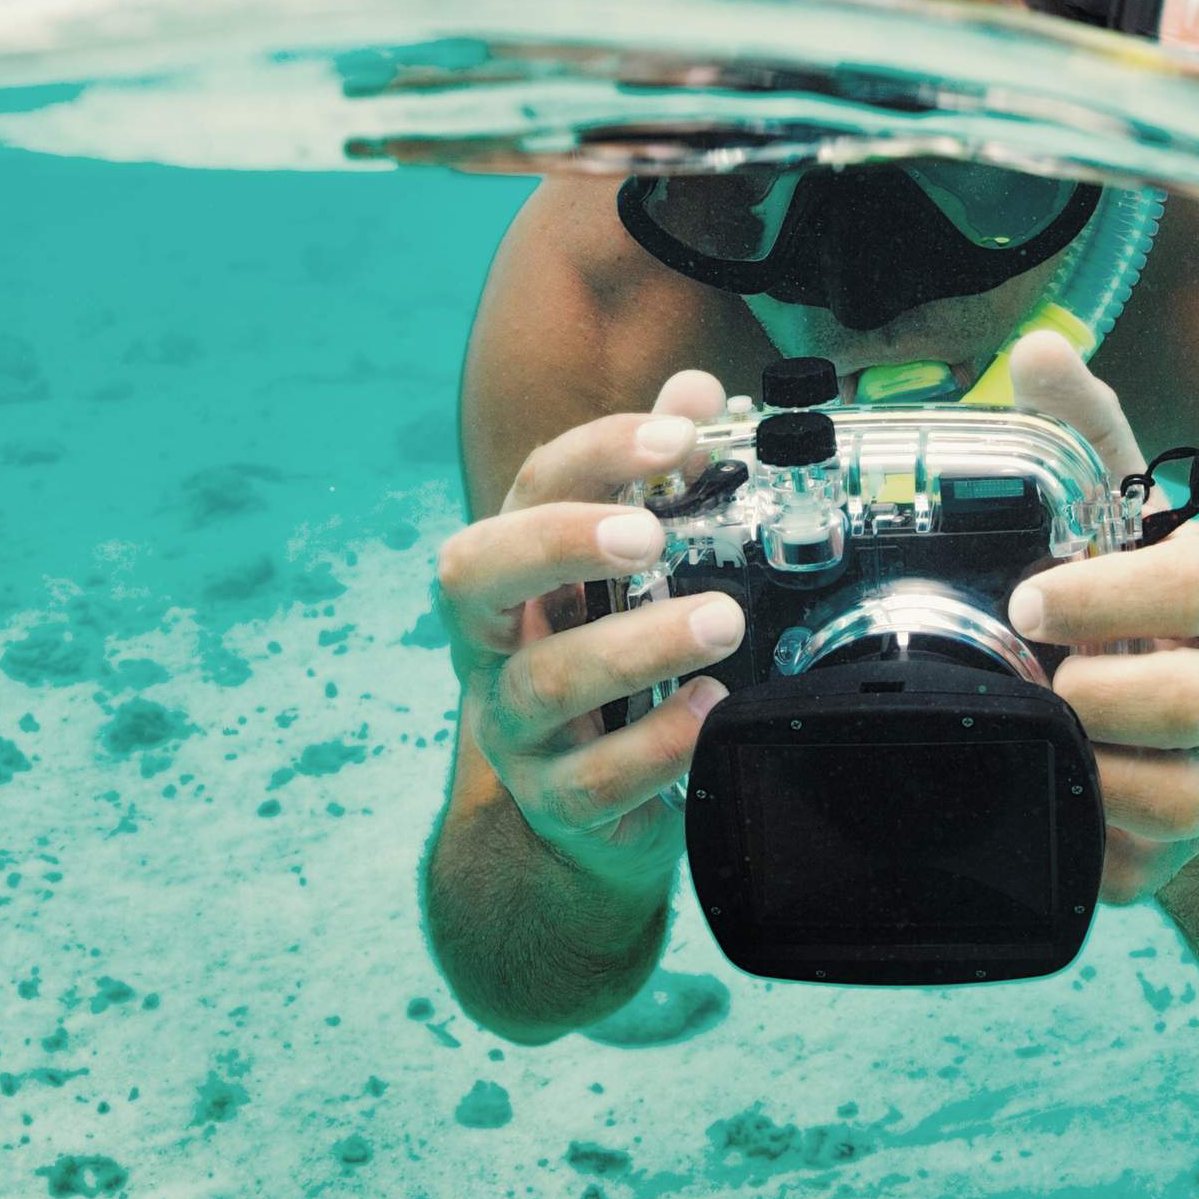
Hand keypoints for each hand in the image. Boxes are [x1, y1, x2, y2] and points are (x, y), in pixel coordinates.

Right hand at [430, 369, 746, 894]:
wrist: (596, 807)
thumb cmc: (613, 660)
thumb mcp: (630, 571)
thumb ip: (660, 477)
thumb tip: (695, 390)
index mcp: (515, 567)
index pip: (532, 486)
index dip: (598, 452)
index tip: (678, 435)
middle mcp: (494, 641)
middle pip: (476, 573)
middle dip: (560, 541)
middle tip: (650, 534)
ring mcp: (513, 725)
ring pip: (547, 681)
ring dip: (640, 645)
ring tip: (722, 622)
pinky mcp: (554, 800)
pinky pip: (593, 780)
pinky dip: (657, 744)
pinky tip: (712, 711)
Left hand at [999, 332, 1198, 902]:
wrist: (1171, 732)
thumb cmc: (1131, 610)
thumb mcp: (1114, 520)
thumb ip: (1085, 436)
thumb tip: (1039, 348)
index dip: (1112, 597)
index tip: (1030, 603)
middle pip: (1193, 703)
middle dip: (1097, 696)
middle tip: (1038, 680)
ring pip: (1177, 797)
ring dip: (1093, 769)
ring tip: (1050, 737)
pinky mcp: (1197, 845)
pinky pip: (1146, 862)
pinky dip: (1093, 839)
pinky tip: (1062, 799)